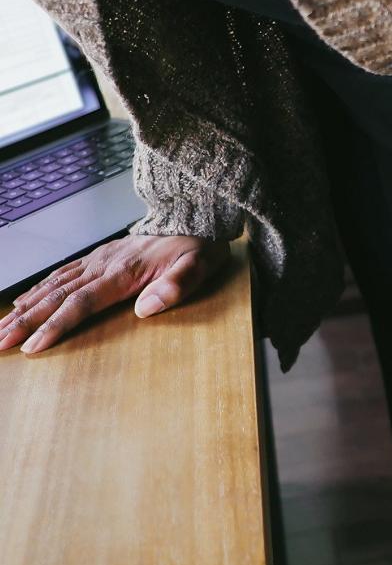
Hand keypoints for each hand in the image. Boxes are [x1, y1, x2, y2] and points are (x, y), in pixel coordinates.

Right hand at [0, 234, 230, 353]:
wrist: (194, 217)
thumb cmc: (198, 247)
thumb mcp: (199, 267)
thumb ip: (176, 287)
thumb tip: (146, 309)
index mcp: (123, 273)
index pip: (81, 303)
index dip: (56, 326)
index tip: (32, 347)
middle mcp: (103, 265)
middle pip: (56, 297)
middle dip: (26, 323)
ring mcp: (98, 259)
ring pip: (52, 286)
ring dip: (24, 309)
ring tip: (0, 330)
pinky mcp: (98, 256)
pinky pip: (61, 274)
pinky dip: (36, 289)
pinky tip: (21, 302)